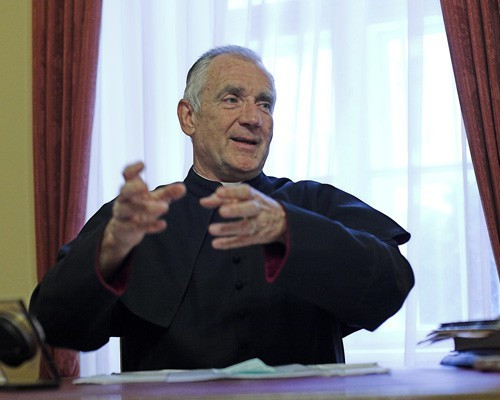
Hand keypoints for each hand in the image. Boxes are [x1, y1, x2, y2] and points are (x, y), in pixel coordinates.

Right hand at [99, 162, 185, 277]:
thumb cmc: (141, 209)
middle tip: (145, 187)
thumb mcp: (155, 199)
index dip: (132, 169)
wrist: (124, 232)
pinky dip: (149, 226)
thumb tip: (183, 187)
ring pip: (128, 210)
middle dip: (133, 188)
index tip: (142, 165)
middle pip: (124, 192)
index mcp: (130, 189)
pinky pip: (135, 227)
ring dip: (146, 208)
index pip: (126, 175)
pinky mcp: (124, 229)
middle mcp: (123, 200)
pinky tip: (163, 224)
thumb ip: (168, 193)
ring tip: (165, 207)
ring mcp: (122, 215)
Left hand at [200, 184, 285, 249]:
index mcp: (255, 197)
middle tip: (222, 211)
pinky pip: (242, 241)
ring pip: (244, 227)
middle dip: (236, 209)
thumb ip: (224, 198)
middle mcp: (258, 210)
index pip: (246, 192)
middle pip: (249, 209)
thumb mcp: (245, 198)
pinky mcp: (255, 238)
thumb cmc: (258, 206)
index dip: (233, 192)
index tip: (219, 192)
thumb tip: (203, 201)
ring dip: (228, 228)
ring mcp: (257, 225)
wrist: (284, 221)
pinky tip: (216, 243)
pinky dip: (229, 243)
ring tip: (212, 229)